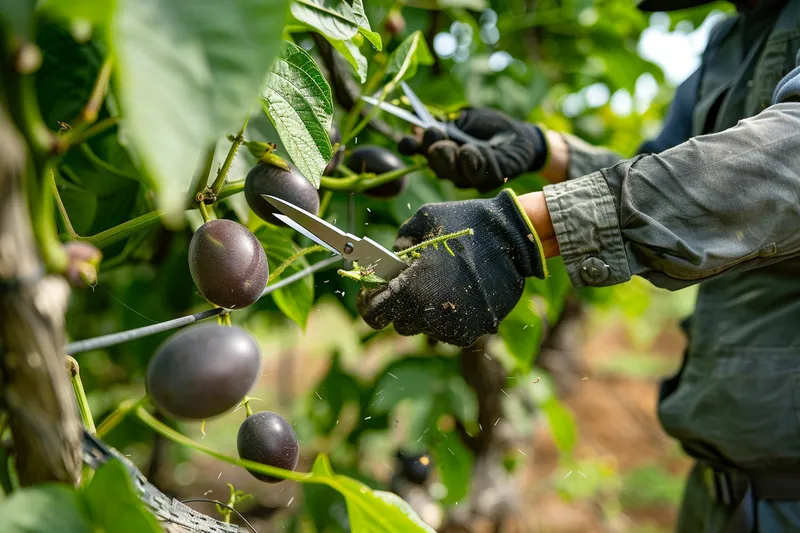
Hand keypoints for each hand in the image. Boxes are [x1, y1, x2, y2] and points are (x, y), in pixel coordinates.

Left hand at [356, 189, 547, 346]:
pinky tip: (459, 294)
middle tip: (413, 285)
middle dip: (401, 306)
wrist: (515, 238)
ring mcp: (452, 326)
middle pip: (399, 324)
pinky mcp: (473, 331)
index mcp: (410, 288)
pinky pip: (448, 331)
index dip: (370, 302)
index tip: (375, 293)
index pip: (373, 313)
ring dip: (425, 312)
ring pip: (424, 329)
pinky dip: (448, 318)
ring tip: (442, 286)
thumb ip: (399, 245)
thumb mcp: (422, 222)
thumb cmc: (465, 224)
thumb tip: (391, 261)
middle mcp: (428, 313)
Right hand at [399, 108, 548, 192]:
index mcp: (440, 148)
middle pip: (435, 166)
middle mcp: (450, 167)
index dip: (410, 146)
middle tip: (435, 134)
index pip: (418, 151)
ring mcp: (468, 177)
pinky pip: (477, 176)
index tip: (410, 136)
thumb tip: (417, 126)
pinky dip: (474, 161)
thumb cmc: (490, 126)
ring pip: (453, 174)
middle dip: (434, 152)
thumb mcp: (465, 119)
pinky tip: (473, 150)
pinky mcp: (488, 182)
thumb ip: (446, 124)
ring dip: (452, 159)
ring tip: (459, 146)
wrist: (519, 136)